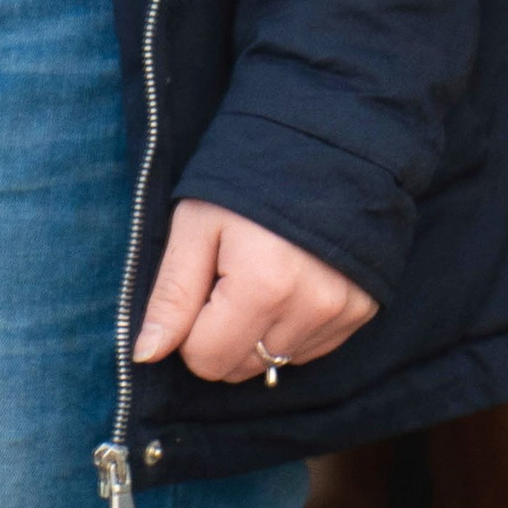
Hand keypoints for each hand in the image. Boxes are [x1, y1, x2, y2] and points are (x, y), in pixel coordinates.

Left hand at [133, 200, 375, 384]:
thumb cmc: (248, 178)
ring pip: (275, 362)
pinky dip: (291, 327)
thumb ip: (171, 294)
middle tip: (230, 275)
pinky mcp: (362, 310)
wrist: (324, 140)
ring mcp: (341, 311)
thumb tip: (146, 354)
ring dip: (259, 332)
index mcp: (263, 286)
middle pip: (241, 368)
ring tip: (266, 272)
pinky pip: (309, 349)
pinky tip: (293, 281)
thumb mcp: (197, 223)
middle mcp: (309, 308)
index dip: (191, 327)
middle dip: (223, 334)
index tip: (203, 282)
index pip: (205, 359)